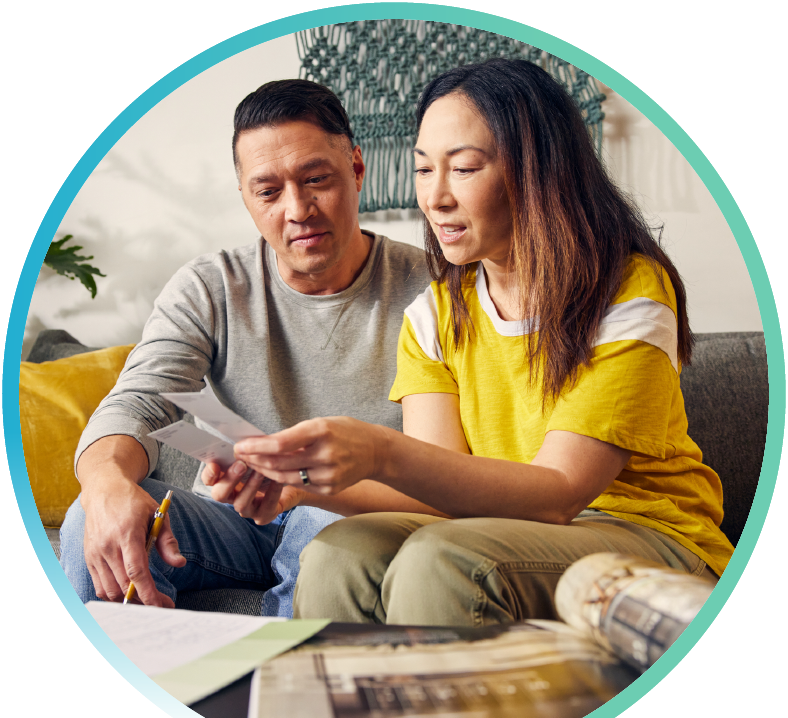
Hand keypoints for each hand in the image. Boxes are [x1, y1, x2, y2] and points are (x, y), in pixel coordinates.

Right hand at [80, 477, 185, 606]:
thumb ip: (168, 541)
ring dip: (128, 601)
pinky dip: (114, 595)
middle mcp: (107, 547)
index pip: (136, 572)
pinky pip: (99, 586)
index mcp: (127, 534)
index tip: (160, 605)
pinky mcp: (89, 559)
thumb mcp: (158, 514)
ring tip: (147, 600)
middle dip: (144, 600)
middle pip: (123, 586)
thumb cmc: (133, 502)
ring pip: (110, 591)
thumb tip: (179, 564)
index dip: (148, 593)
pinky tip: (129, 593)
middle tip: (162, 604)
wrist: (104, 491)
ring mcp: (95, 554)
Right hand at [202, 460, 303, 523]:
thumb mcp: (257, 455)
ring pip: (241, 503)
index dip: (209, 474)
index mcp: (226, 481)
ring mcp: (247, 509)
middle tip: (241, 465)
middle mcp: (233, 497)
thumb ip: (245, 451)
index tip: (216, 464)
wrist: (294, 480)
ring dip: (250, 486)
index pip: (209, 481)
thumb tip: (240, 439)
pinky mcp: (264, 516)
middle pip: (219, 495)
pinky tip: (277, 481)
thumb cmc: (270, 465)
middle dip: (229, 480)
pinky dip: (272, 493)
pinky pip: (266, 507)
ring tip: (260, 472)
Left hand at [232, 417, 389, 495]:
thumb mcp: (322, 422)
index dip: (256, 446)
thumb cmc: (346, 432)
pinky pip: (299, 485)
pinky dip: (282, 479)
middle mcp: (325, 454)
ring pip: (285, 477)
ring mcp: (328, 475)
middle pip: (279, 463)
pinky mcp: (329, 488)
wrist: (376, 451)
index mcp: (322, 431)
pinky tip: (272, 473)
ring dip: (264, 471)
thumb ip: (296, 434)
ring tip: (252, 464)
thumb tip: (264, 443)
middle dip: (255, 460)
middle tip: (241, 456)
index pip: (280, 443)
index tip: (241, 445)